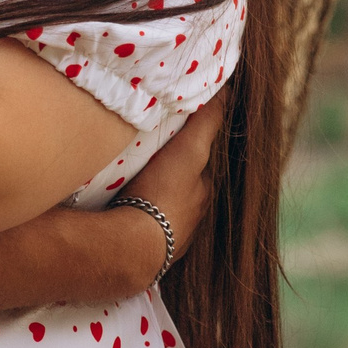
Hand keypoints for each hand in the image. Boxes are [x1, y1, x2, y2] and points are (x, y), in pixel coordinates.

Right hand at [123, 90, 228, 263]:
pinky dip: (136, 220)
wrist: (133, 246)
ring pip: (162, 210)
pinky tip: (121, 212)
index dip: (187, 151)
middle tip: (147, 161)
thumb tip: (227, 92)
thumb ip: (207, 122)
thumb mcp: (189, 150)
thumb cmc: (162, 193)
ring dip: (151, 199)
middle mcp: (191, 219)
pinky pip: (143, 229)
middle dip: (169, 177)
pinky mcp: (146, 254)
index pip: (199, 166)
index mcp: (203, 194)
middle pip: (181, 189)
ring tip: (131, 186)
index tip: (172, 140)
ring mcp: (170, 240)